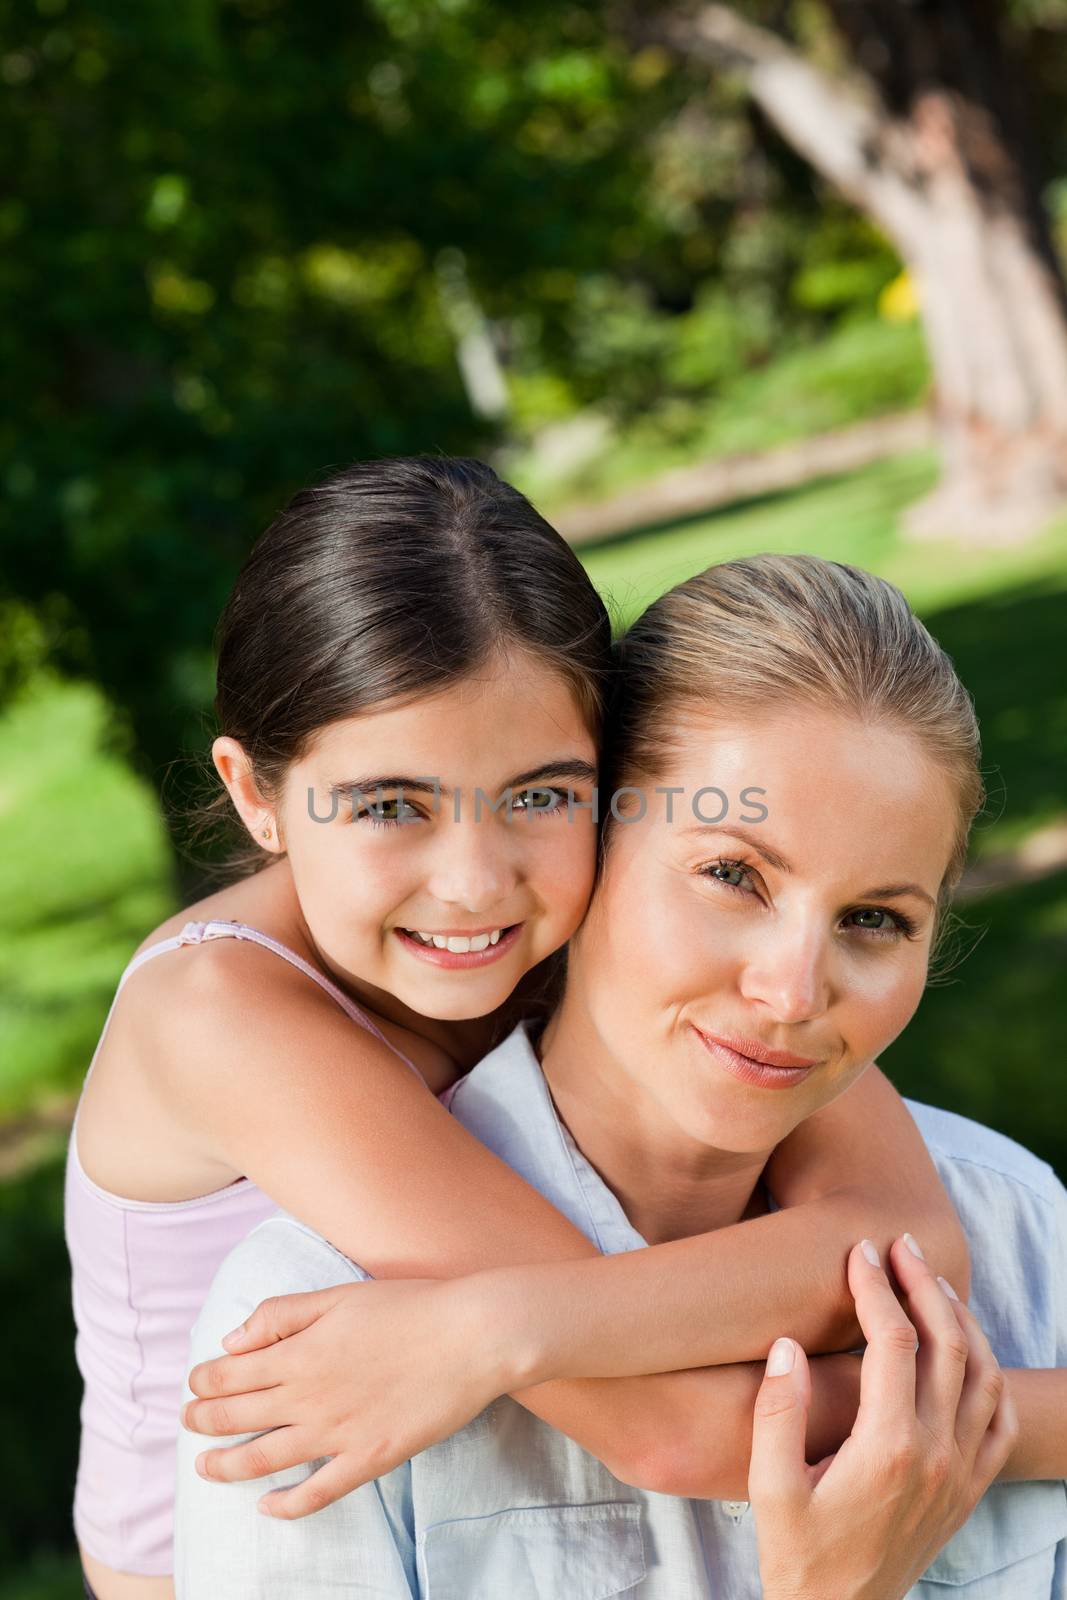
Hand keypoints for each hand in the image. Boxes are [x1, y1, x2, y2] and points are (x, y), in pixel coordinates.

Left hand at [181, 1275, 510, 1517]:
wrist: (472, 1336)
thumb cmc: (410, 1306)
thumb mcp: (338, 1294)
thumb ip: (281, 1315)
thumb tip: (231, 1339)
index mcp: (300, 1354)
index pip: (232, 1374)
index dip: (205, 1381)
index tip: (194, 1383)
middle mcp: (310, 1399)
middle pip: (239, 1417)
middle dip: (203, 1420)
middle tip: (186, 1422)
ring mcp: (338, 1434)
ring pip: (265, 1459)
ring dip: (227, 1465)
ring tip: (205, 1467)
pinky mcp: (369, 1459)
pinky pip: (318, 1493)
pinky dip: (287, 1505)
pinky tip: (268, 1507)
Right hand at [749, 1234, 1017, 1599]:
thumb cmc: (798, 1555)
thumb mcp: (768, 1490)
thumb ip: (777, 1413)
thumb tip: (787, 1344)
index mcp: (887, 1448)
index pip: (894, 1342)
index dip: (876, 1288)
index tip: (857, 1253)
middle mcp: (935, 1455)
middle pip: (948, 1344)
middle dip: (923, 1283)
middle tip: (897, 1245)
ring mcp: (960, 1473)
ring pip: (984, 1374)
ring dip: (960, 1319)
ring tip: (929, 1282)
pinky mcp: (969, 1490)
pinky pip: (1000, 1419)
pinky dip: (990, 1372)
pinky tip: (966, 1348)